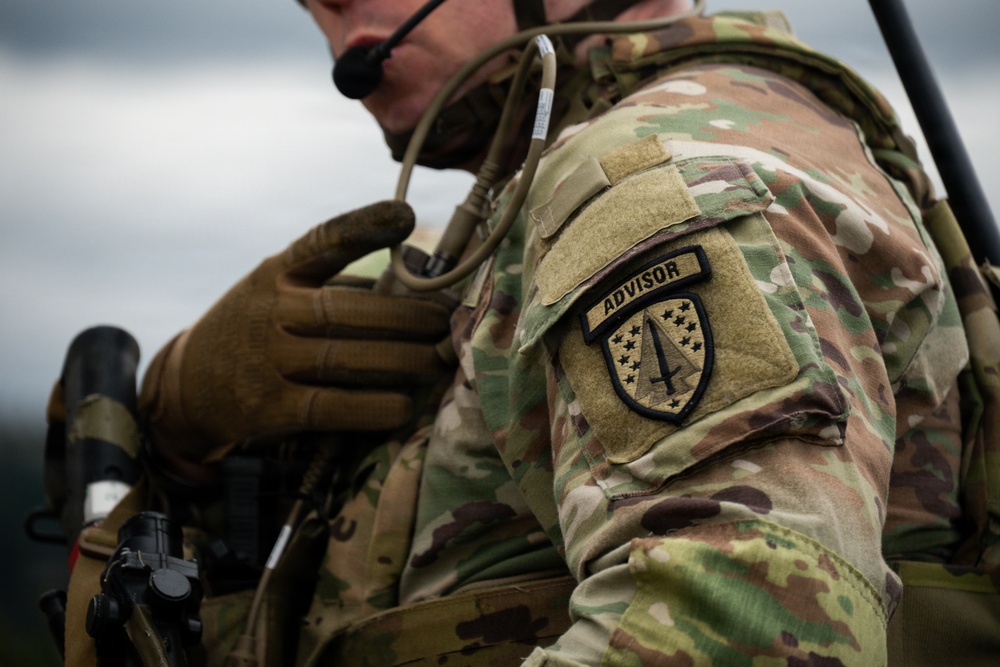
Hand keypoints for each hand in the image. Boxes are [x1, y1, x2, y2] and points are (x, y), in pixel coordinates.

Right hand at [139, 200, 453, 473]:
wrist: (187, 387)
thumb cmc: (258, 330)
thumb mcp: (282, 292)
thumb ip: (339, 287)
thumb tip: (418, 283)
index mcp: (277, 274)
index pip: (321, 242)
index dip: (363, 229)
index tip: (406, 218)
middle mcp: (271, 312)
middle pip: (347, 310)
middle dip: (408, 316)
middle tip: (451, 322)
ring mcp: (268, 361)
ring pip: (344, 358)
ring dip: (403, 361)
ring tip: (442, 360)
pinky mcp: (269, 410)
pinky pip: (329, 407)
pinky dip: (371, 407)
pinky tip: (404, 405)